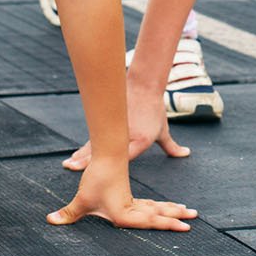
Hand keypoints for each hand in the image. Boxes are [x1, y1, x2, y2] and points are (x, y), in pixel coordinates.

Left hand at [46, 159, 196, 230]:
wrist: (104, 154)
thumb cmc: (95, 178)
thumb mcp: (81, 200)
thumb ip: (68, 213)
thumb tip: (50, 221)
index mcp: (125, 213)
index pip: (150, 222)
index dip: (168, 225)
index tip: (184, 227)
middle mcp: (133, 207)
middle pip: (159, 214)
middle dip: (176, 217)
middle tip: (194, 220)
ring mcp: (134, 200)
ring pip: (158, 207)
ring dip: (173, 210)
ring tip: (190, 212)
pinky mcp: (130, 194)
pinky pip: (151, 203)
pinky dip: (162, 206)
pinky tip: (169, 208)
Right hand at [62, 81, 189, 170]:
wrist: (144, 86)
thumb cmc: (154, 111)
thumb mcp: (163, 130)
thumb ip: (171, 145)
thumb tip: (186, 153)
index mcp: (141, 138)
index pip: (127, 153)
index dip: (114, 162)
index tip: (104, 169)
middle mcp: (126, 134)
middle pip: (105, 149)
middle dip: (89, 160)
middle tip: (73, 168)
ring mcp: (114, 128)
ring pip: (96, 144)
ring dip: (82, 156)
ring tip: (69, 165)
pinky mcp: (107, 123)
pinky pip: (94, 138)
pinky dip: (85, 149)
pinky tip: (74, 157)